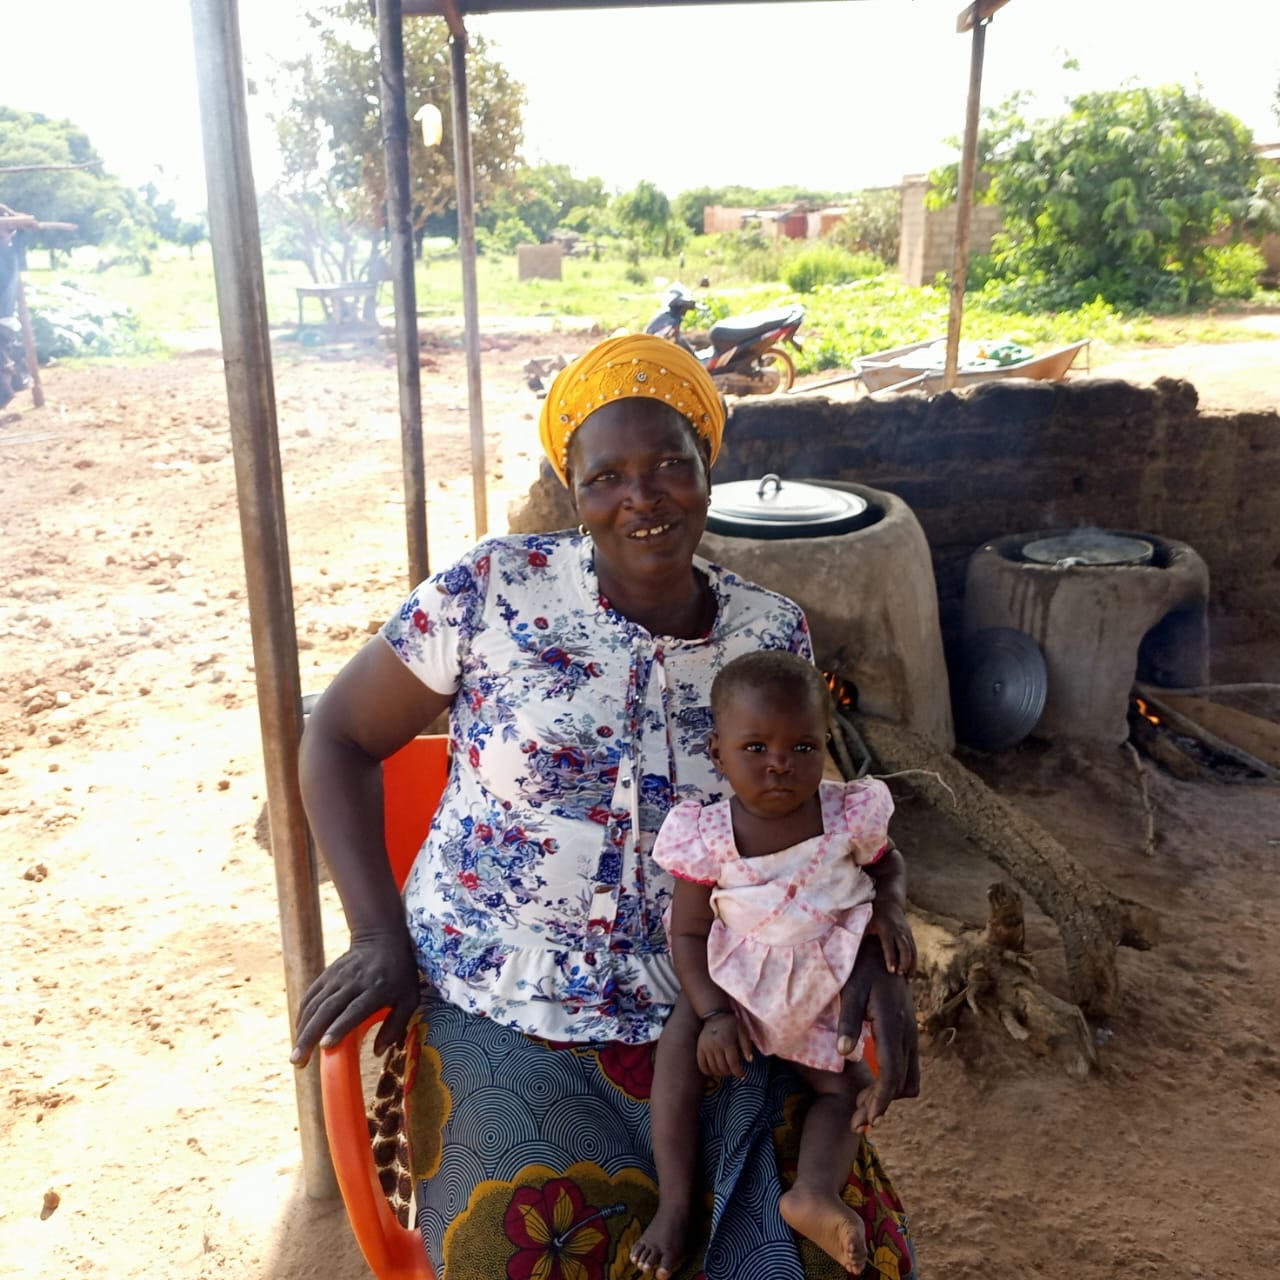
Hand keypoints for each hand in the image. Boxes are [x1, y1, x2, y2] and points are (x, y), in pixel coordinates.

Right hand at [290, 927, 421, 1067]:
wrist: (381, 938)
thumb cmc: (400, 974)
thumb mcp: (409, 998)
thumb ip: (396, 1026)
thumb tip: (378, 1053)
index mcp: (377, 989)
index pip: (354, 1010)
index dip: (339, 1028)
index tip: (324, 1046)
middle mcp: (354, 982)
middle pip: (327, 1010)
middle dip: (310, 1036)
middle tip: (298, 1061)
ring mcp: (337, 977)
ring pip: (314, 1005)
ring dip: (302, 1031)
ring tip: (295, 1056)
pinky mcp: (327, 974)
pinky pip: (310, 996)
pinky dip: (302, 1016)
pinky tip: (299, 1033)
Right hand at [695, 1013, 752, 1077]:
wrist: (715, 1014)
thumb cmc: (732, 1024)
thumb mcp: (743, 1032)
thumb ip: (747, 1046)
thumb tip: (749, 1061)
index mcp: (727, 1042)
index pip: (733, 1063)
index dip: (739, 1072)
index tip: (743, 1075)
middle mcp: (716, 1046)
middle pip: (723, 1068)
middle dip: (731, 1073)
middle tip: (734, 1071)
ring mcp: (706, 1048)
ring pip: (713, 1068)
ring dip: (721, 1073)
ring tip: (726, 1070)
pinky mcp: (700, 1048)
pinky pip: (702, 1065)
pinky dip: (708, 1071)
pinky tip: (714, 1070)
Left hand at [837, 943, 919, 1130]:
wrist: (884, 952)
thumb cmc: (862, 970)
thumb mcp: (849, 992)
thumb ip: (847, 1022)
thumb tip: (843, 1053)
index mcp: (892, 1026)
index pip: (892, 1074)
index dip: (881, 1100)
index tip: (868, 1120)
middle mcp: (908, 1034)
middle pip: (901, 1084)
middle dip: (880, 1105)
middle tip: (856, 1120)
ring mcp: (911, 1035)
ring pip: (909, 1080)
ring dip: (888, 1096)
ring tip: (861, 1104)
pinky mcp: (909, 1034)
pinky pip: (908, 1069)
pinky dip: (893, 1083)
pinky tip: (872, 1084)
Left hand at [865, 900, 916, 976]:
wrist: (889, 901)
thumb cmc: (873, 914)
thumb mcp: (865, 921)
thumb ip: (859, 934)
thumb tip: (848, 950)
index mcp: (886, 927)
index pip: (889, 944)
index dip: (891, 958)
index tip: (891, 971)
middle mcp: (898, 930)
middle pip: (905, 948)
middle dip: (904, 962)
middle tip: (899, 974)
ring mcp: (906, 933)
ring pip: (912, 950)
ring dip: (911, 964)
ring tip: (907, 979)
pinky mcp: (910, 935)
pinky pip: (914, 950)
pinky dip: (914, 962)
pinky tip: (910, 974)